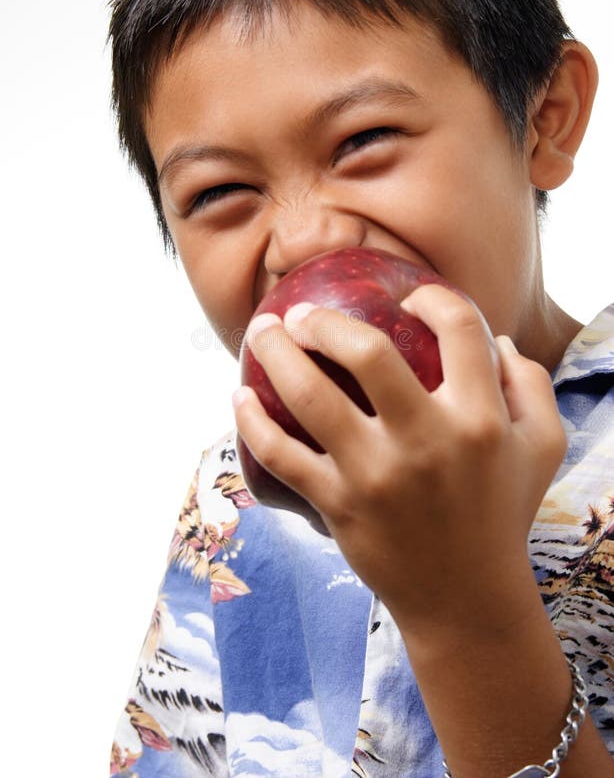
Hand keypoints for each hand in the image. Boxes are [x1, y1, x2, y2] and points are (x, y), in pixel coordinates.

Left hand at [233, 283, 566, 635]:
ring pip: (310, 397)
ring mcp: (376, 475)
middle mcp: (426, 440)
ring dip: (276, 353)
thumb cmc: (500, 513)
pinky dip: (252, 423)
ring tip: (261, 331)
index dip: (433, 297)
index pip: (459, 329)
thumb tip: (497, 340)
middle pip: (368, 353)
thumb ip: (530, 386)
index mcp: (480, 418)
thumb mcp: (540, 448)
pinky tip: (240, 397)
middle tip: (303, 311)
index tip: (409, 296)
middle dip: (325, 319)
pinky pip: (281, 456)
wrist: (465, 600)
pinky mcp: (339, 506)